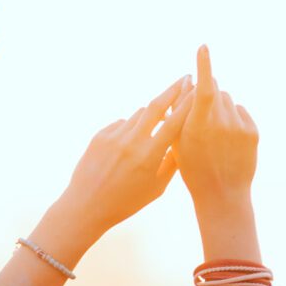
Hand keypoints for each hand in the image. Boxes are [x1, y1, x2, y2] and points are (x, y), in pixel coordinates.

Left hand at [39, 75, 194, 255]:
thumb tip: (181, 139)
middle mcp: (130, 142)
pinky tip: (126, 148)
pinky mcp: (99, 136)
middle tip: (184, 79)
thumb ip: (171, 162)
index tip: (198, 89)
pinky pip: (121, 124)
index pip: (174, 123)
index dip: (188, 104)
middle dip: (172, 90)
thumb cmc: (126, 202)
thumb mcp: (156, 188)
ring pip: (138, 115)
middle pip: (155, 106)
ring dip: (149, 117)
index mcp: (149, 155)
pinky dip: (129, 129)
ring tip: (151, 130)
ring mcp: (113, 137)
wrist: (86, 207)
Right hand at [175, 45, 258, 214]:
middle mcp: (221, 122)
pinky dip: (233, 119)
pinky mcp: (253, 131)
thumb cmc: (193, 168)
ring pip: (228, 101)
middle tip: (201, 119)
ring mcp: (239, 126)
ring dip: (220, 109)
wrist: (221, 193)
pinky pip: (241, 112)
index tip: (204, 47)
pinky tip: (228, 139)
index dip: (204, 66)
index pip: (205, 87)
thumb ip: (179, 113)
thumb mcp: (178, 142)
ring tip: (215, 135)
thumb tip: (184, 87)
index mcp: (198, 125)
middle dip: (208, 97)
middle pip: (216, 91)